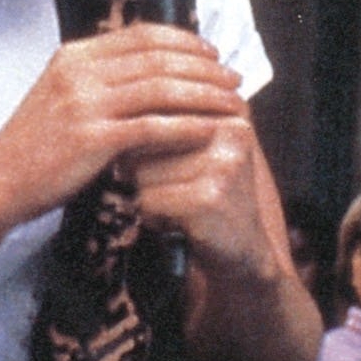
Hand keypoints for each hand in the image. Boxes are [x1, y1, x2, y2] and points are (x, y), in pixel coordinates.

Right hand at [0, 22, 244, 234]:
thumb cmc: (34, 148)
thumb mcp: (60, 96)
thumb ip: (97, 79)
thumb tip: (143, 70)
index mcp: (73, 57)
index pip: (142, 35)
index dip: (185, 42)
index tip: (212, 55)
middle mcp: (79, 73)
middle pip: (158, 58)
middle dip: (204, 68)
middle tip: (232, 79)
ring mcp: (84, 104)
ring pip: (162, 89)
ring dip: (204, 95)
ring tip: (231, 103)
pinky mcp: (92, 139)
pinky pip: (153, 127)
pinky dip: (187, 126)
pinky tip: (208, 131)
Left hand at [125, 112, 274, 276]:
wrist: (244, 250)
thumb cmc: (208, 196)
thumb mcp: (193, 150)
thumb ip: (163, 125)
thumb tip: (116, 122)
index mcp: (227, 110)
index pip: (156, 110)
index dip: (145, 141)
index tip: (167, 164)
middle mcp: (230, 129)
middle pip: (145, 140)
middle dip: (147, 172)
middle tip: (179, 192)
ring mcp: (223, 163)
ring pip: (142, 171)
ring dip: (150, 196)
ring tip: (181, 206)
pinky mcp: (211, 195)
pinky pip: (150, 199)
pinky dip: (154, 216)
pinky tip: (180, 222)